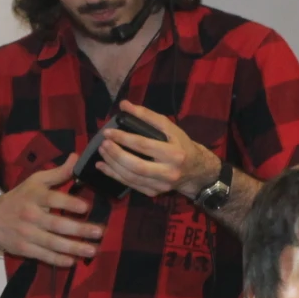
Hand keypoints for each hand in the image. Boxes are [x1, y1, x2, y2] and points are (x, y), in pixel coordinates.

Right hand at [0, 158, 101, 266]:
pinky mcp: (24, 248)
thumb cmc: (20, 197)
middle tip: (99, 232)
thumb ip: (58, 172)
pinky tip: (73, 261)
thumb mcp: (36, 181)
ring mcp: (26, 234)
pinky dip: (58, 260)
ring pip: (52, 243)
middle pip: (56, 224)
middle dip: (79, 229)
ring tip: (92, 250)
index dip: (69, 204)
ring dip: (74, 248)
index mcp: (34, 196)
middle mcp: (30, 215)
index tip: (86, 208)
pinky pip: (43, 256)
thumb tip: (76, 157)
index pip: (53, 199)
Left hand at [95, 102, 219, 198]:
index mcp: (174, 153)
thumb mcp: (170, 128)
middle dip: (116, 154)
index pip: (144, 145)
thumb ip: (147, 116)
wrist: (196, 171)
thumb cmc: (181, 145)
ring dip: (112, 165)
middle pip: (136, 165)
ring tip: (102, 152)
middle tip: (103, 144)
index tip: (108, 132)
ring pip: (131, 177)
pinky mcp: (154, 193)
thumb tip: (124, 105)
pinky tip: (103, 166)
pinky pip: (130, 185)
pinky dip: (114, 175)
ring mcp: (161, 185)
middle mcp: (169, 172)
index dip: (124, 138)